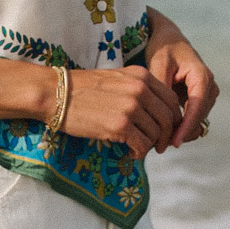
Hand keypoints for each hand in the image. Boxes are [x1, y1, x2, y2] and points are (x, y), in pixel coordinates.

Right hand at [61, 63, 184, 159]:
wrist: (56, 93)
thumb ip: (137, 90)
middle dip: (166, 136)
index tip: (166, 130)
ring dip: (149, 145)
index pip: (171, 99)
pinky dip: (139, 153)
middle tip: (158, 147)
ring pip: (156, 133)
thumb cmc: (82, 88)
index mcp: (141, 76)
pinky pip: (142, 145)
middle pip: (168, 118)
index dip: (173, 119)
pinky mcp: (120, 125)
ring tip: (136, 148)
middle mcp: (139, 89)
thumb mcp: (116, 79)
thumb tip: (154, 114)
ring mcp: (130, 107)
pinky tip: (129, 153)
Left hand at [144, 10, 217, 149]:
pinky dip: (180, 127)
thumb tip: (164, 112)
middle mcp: (209, 87)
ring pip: (197, 122)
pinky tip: (162, 133)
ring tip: (157, 140)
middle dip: (181, 133)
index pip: (197, 107)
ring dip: (180, 132)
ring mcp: (206, 95)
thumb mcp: (159, 64)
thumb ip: (162, 87)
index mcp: (202, 76)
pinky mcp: (199, 101)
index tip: (173, 142)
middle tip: (157, 145)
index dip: (186, 127)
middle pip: (198, 119)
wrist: (169, 40)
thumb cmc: (163, 49)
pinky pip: (192, 119)